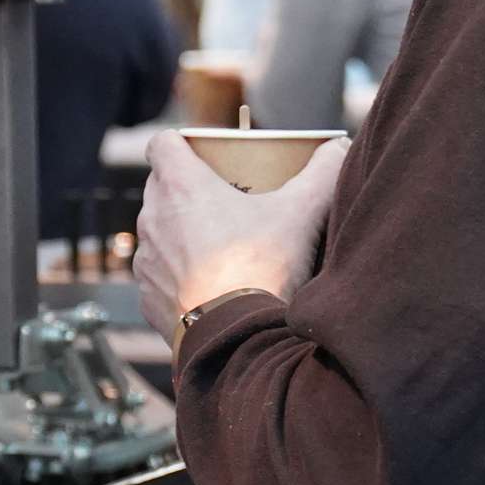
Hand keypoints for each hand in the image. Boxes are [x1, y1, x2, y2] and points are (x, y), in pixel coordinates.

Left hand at [133, 130, 349, 346]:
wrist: (235, 340)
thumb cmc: (261, 268)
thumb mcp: (301, 213)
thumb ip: (322, 173)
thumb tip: (338, 147)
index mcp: (180, 186)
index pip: (161, 143)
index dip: (182, 145)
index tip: (207, 156)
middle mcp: (152, 218)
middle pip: (162, 187)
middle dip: (190, 189)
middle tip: (228, 201)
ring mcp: (147, 261)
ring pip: (160, 232)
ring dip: (182, 233)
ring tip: (222, 246)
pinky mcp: (148, 298)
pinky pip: (161, 275)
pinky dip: (180, 274)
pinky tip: (211, 284)